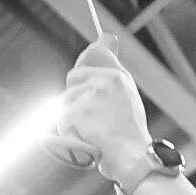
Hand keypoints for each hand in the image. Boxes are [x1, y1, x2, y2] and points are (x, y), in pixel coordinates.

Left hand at [58, 34, 150, 182]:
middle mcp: (103, 82)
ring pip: (65, 100)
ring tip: (88, 130)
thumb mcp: (128, 94)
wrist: (132, 156)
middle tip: (85, 114)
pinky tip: (82, 138)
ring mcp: (90, 97)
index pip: (89, 59)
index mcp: (117, 76)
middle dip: (74, 94)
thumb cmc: (131, 131)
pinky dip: (68, 131)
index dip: (81, 74)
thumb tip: (105, 38)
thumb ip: (114, 71)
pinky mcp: (78, 114)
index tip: (79, 82)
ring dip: (70, 115)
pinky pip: (62, 119)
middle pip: (72, 78)